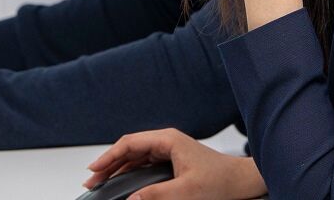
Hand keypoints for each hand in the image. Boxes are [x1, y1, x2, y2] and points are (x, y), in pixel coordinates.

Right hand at [84, 128, 266, 199]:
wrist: (241, 182)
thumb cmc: (221, 181)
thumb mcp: (186, 192)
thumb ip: (156, 195)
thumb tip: (131, 199)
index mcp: (169, 140)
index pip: (129, 143)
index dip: (108, 157)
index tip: (94, 170)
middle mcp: (167, 142)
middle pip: (129, 149)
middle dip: (108, 163)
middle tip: (92, 180)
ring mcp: (169, 150)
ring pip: (135, 156)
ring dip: (117, 168)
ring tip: (101, 181)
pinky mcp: (172, 161)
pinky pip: (144, 163)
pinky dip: (129, 171)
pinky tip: (121, 181)